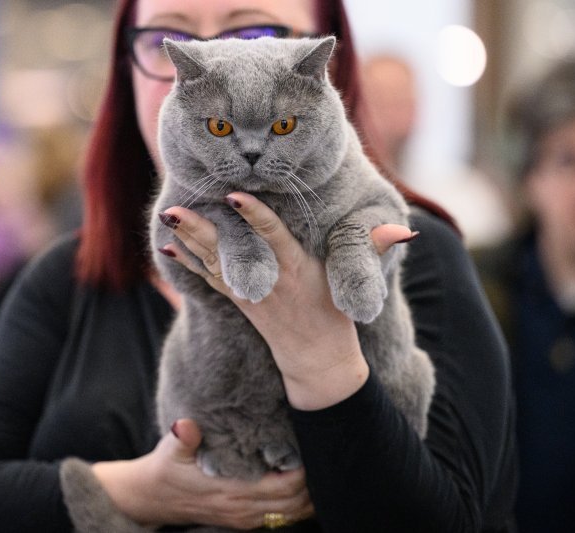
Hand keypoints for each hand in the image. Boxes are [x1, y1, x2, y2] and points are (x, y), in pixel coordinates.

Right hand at [92, 419, 312, 528]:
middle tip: (327, 454)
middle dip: (316, 482)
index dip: (305, 470)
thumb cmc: (165, 468)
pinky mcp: (243, 520)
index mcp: (232, 490)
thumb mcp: (170, 449)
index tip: (314, 446)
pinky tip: (305, 484)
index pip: (284, 486)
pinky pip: (281, 517)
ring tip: (322, 469)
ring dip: (310, 495)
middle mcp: (243, 508)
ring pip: (292, 513)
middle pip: (296, 502)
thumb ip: (183, 437)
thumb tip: (186, 425)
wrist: (150, 499)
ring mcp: (244, 518)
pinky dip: (297, 503)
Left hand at [158, 192, 415, 409]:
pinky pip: (208, 280)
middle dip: (202, 230)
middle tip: (175, 208)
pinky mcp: (240, 302)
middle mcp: (269, 280)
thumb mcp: (356, 282)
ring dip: (189, 241)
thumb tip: (408, 229)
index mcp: (297, 269)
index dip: (253, 216)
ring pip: (213, 264)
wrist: (316, 362)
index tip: (234, 195)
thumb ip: (375, 248)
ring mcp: (250, 294)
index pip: (273, 237)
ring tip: (168, 216)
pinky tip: (167, 246)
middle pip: (230, 251)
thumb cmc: (336, 314)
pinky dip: (187, 263)